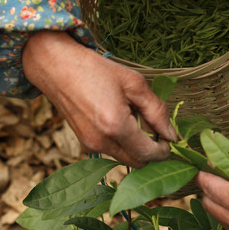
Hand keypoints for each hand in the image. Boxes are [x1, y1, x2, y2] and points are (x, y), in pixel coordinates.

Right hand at [22, 30, 176, 166]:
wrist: (56, 67)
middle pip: (138, 162)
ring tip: (134, 116)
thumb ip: (157, 111)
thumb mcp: (134, 84)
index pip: (149, 155)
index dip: (165, 150)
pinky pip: (113, 150)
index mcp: (116, 126)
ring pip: (126, 158)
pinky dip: (123, 141)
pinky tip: (120, 118)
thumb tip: (172, 135)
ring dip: (137, 145)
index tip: (170, 136)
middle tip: (155, 125)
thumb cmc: (95, 70)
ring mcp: (91, 145)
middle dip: (152, 150)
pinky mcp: (85, 143)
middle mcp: (102, 142)